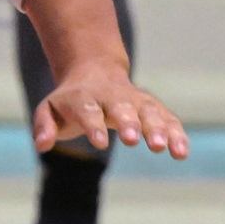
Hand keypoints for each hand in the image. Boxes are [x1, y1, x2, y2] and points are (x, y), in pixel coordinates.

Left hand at [33, 68, 187, 158]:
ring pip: (149, 111)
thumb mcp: (50, 109)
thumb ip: (44, 126)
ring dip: (157, 128)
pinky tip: (182, 152)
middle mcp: (112, 96)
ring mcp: (135, 100)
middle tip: (134, 140)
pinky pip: (167, 118)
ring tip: (162, 148)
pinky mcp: (152, 107)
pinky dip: (176, 134)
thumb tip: (42, 145)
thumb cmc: (70, 101)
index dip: (93, 126)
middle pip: (122, 108)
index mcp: (84, 97)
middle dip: (129, 123)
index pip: (88, 111)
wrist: (93, 71)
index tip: (100, 143)